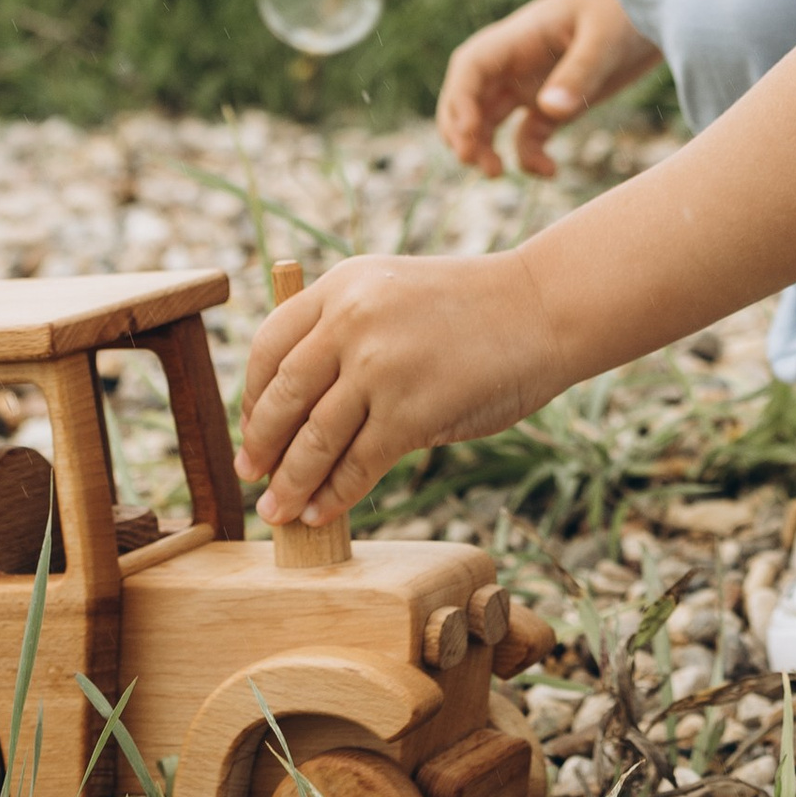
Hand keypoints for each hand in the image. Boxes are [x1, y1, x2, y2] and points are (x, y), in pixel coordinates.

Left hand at [235, 248, 561, 524]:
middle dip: (261, 445)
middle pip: (282, 396)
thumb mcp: (393, 292)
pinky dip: (335, 495)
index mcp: (342, 285)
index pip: (268, 346)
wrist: (543, 308)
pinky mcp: (412, 411)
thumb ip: (345, 331)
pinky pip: (358, 465)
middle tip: (253, 475)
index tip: (253, 428)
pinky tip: (324, 511)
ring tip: (279, 511)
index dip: (251, 396)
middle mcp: (352, 319)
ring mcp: (381, 366)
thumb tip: (295, 410)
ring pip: (314, 439)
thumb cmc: (472, 309)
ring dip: (291, 484)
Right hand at [437, 0, 656, 180]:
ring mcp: (535, 82)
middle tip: (475, 162)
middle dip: (460, 128)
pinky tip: (550, 171)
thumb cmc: (626, 8)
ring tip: (495, 173)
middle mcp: (519, 60)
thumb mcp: (606, 38)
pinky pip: (528, 134)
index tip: (469, 133)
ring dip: (483, 145)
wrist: (660, 5)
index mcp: (521, 37)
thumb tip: (549, 111)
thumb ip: (579, 73)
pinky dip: (528, 156)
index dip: (460, 100)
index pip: (472, 66)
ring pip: (489, 117)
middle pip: (469, 95)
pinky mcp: (558, 102)